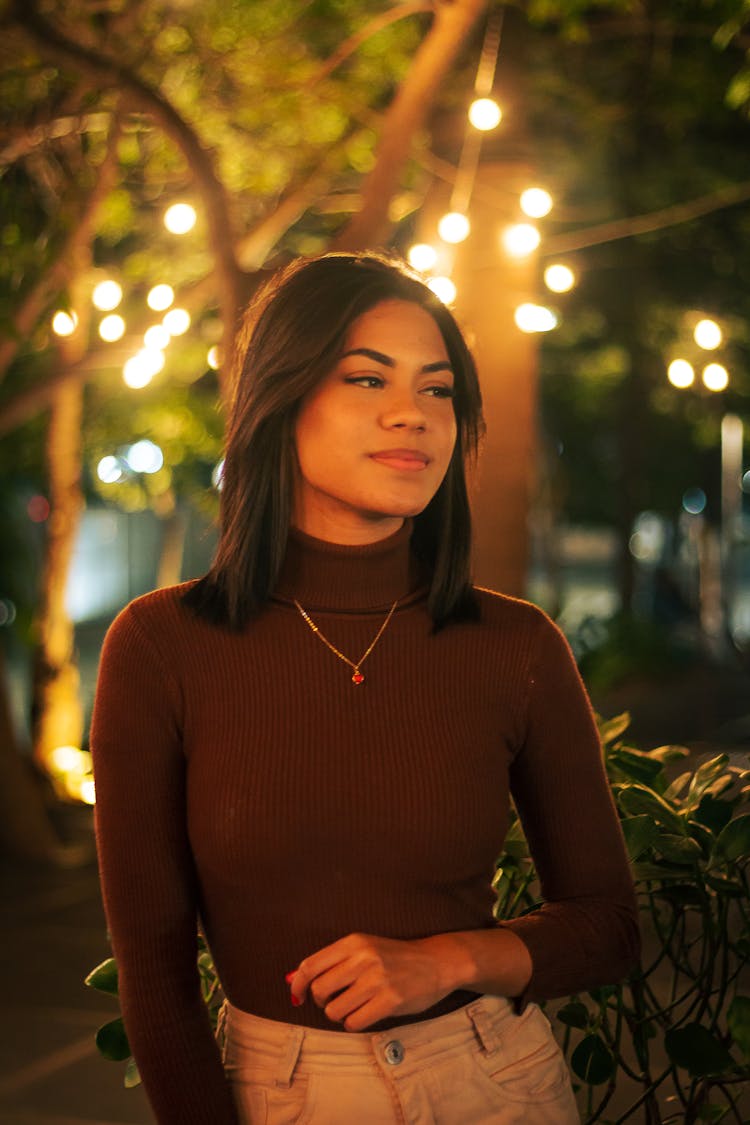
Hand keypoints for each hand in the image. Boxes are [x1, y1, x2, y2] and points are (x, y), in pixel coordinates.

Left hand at [288, 932, 469, 1031]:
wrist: (435, 962)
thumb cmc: (393, 957)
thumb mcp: (363, 948)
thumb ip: (330, 962)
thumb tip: (293, 980)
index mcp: (353, 942)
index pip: (310, 966)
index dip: (298, 985)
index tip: (297, 996)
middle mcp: (363, 958)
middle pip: (319, 990)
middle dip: (321, 1002)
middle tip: (333, 1001)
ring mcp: (377, 980)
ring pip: (334, 1010)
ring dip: (339, 1014)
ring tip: (353, 1006)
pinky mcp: (390, 1001)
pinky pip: (354, 1023)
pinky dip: (354, 1023)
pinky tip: (365, 1014)